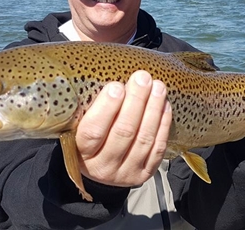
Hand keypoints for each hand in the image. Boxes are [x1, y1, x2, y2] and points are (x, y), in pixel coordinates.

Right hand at [75, 70, 171, 186]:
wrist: (100, 168)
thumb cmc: (90, 137)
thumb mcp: (80, 123)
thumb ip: (90, 103)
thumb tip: (104, 69)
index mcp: (81, 152)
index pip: (93, 131)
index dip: (106, 108)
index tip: (116, 86)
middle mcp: (103, 166)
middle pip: (123, 132)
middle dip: (136, 101)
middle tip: (142, 78)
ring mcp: (125, 172)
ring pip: (144, 139)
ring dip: (153, 109)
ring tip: (158, 87)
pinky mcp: (144, 174)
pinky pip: (157, 148)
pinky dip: (163, 124)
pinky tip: (164, 105)